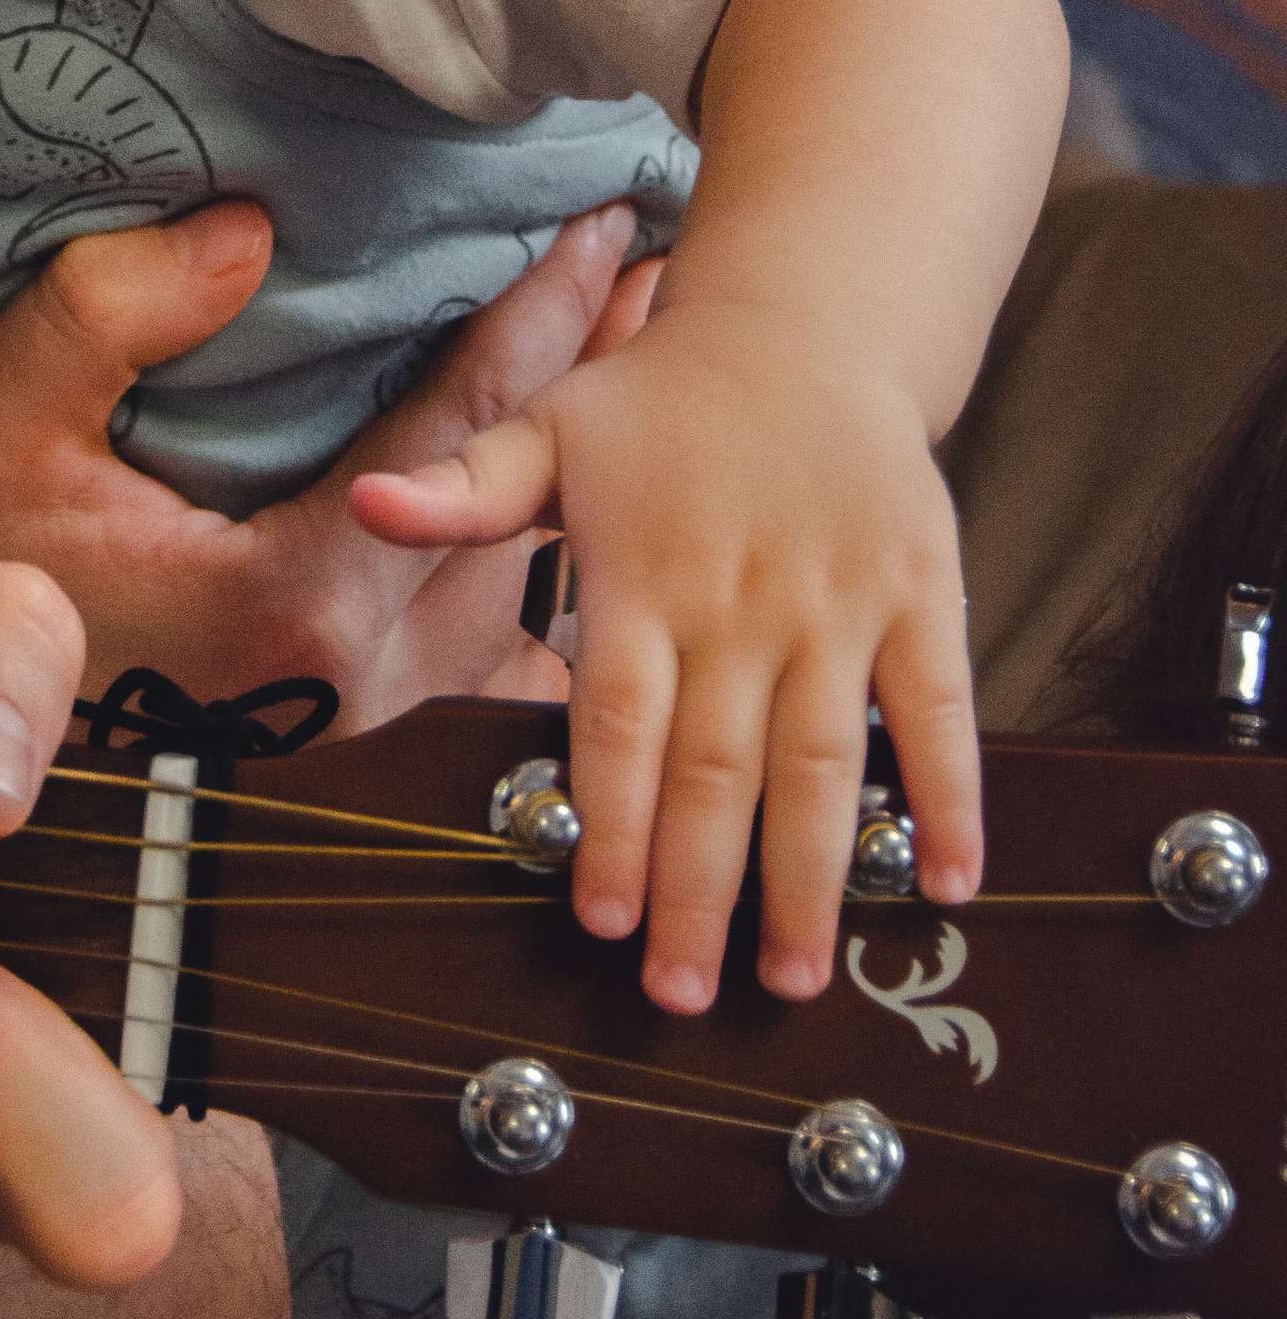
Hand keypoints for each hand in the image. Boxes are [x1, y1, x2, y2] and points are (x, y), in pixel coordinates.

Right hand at [0, 199, 655, 733]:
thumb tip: (243, 233)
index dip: (543, 318)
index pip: (460, 435)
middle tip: (684, 285)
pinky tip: (585, 539)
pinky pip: (486, 668)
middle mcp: (355, 683)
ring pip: (527, 596)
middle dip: (608, 390)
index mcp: (289, 600)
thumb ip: (108, 313)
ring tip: (657, 382)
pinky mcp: (344, 748)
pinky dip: (544, 581)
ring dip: (593, 483)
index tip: (611, 225)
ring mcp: (361, 730)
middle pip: (531, 513)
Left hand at [353, 296, 980, 1013]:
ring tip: (794, 976)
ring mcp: (837, 604)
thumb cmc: (660, 399)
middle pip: (716, 772)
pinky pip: (938, 708)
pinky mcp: (920, 594)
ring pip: (822, 763)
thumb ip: (463, 489)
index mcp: (644, 577)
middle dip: (699, 892)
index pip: (620, 728)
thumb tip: (368, 510)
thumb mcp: (550, 429)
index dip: (612, 827)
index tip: (602, 920)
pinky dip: (950, 797)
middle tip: (683, 993)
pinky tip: (949, 883)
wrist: (804, 325)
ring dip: (811, 877)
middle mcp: (740, 603)